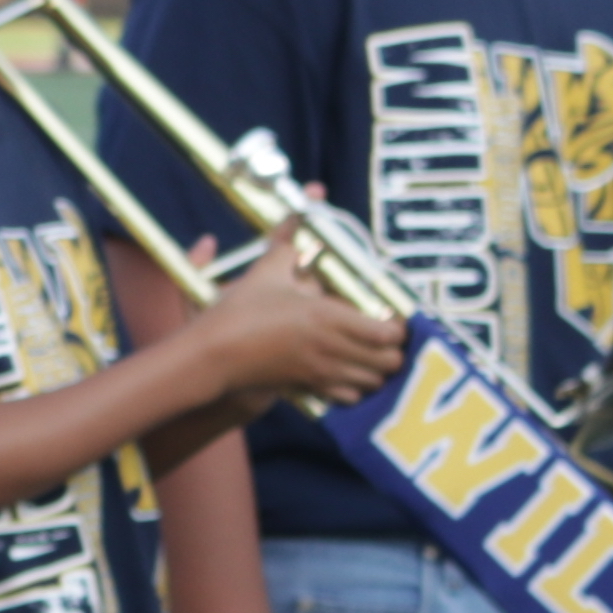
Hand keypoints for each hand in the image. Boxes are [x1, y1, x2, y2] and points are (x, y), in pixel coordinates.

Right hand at [191, 231, 404, 406]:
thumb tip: (299, 215)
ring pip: (373, 382)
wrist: (213, 356)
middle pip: (389, 362)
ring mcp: (321, 374)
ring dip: (378, 369)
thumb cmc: (240, 312)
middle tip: (386, 335)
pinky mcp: (308, 390)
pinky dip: (356, 387)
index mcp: (327, 317)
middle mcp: (331, 349)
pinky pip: (349, 398)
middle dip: (394, 350)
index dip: (399, 327)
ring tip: (371, 354)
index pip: (387, 332)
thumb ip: (288, 243)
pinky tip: (348, 372)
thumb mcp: (265, 271)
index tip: (394, 316)